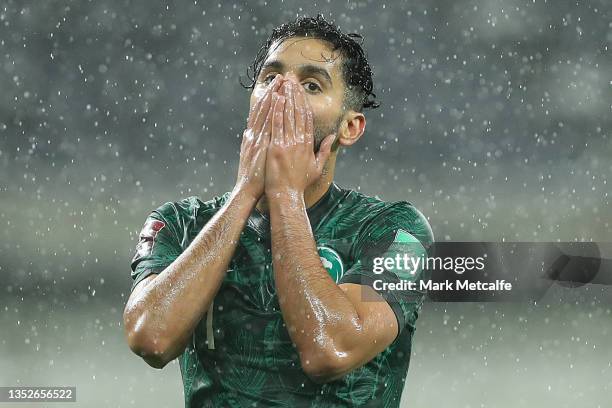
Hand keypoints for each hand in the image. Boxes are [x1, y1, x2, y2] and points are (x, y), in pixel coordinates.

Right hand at [235, 74, 282, 199]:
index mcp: (253, 137)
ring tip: (280, 81)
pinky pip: (267, 123)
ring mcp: (256, 137)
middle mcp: (253, 134)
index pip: (262, 114)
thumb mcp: (254, 158)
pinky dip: (271, 110)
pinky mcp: (259, 143)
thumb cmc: (255, 179)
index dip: (270, 99)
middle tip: (281, 77)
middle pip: (264, 108)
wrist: (247, 191)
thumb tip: (257, 135)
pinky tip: (277, 98)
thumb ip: (257, 145)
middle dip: (272, 91)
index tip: (278, 87)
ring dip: (272, 95)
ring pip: (265, 112)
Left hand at [264, 80, 335, 195]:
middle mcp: (299, 141)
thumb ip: (325, 150)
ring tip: (283, 83)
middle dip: (294, 94)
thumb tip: (333, 136)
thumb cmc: (300, 183)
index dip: (303, 101)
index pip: (307, 118)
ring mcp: (288, 144)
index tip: (300, 89)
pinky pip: (276, 125)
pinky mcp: (276, 147)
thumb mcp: (317, 166)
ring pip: (287, 115)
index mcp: (308, 144)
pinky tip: (275, 98)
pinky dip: (276, 111)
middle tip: (291, 79)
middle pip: (298, 112)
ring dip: (285, 97)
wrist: (287, 195)